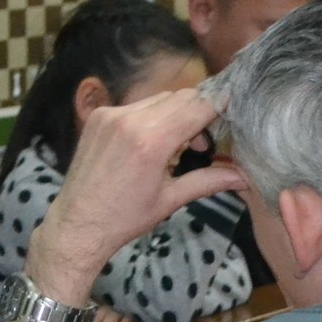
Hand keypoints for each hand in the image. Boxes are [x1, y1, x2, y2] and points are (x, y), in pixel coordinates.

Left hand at [31, 91, 247, 296]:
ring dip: (174, 114)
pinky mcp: (97, 116)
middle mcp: (130, 120)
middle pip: (181, 97)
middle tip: (199, 142)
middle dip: (197, 113)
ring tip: (173, 147)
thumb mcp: (170, 200)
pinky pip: (135, 106)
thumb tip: (245, 177)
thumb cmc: (125, 219)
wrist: (77, 225)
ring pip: (158, 99)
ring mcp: (110, 115)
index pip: (198, 106)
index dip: (219, 105)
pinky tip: (147, 144)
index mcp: (152, 141)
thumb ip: (208, 180)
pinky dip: (149, 117)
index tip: (232, 111)